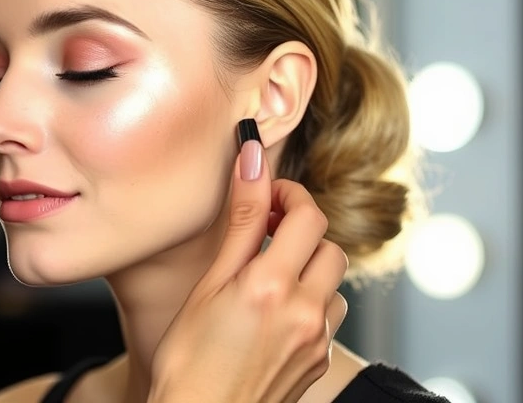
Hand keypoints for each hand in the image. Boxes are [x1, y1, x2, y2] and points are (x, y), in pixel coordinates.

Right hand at [149, 129, 347, 402]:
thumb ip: (242, 221)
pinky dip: (310, 303)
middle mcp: (305, 311)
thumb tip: (254, 160)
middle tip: (265, 233)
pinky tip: (274, 315)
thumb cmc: (188, 359)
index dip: (290, 194)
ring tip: (267, 279)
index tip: (267, 194)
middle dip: (300, 232)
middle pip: (329, 245)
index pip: (308, 215)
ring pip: (334, 282)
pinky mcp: (320, 361)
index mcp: (271, 286)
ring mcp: (317, 339)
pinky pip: (330, 316)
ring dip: (309, 269)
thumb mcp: (208, 284)